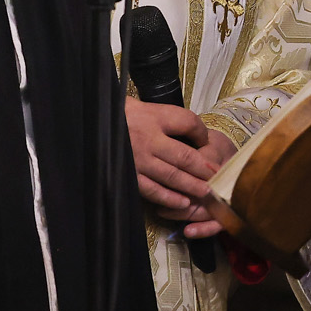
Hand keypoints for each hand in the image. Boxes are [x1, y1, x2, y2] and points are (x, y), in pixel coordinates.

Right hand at [126, 99, 233, 237]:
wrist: (92, 123)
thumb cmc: (121, 115)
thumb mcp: (146, 107)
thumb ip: (169, 119)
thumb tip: (195, 134)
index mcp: (154, 117)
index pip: (188, 122)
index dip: (202, 133)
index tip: (207, 142)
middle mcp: (148, 139)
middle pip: (184, 156)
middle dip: (204, 168)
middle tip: (218, 177)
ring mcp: (138, 159)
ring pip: (171, 176)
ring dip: (191, 185)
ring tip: (207, 192)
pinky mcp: (128, 175)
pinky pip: (152, 190)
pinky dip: (169, 198)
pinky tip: (183, 202)